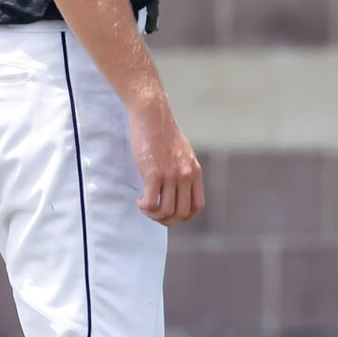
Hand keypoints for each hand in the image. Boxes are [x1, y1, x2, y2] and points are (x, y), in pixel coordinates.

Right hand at [128, 97, 204, 225]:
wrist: (152, 116)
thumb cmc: (162, 132)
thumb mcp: (182, 153)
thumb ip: (183, 170)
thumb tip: (176, 187)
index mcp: (194, 172)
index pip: (197, 206)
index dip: (184, 216)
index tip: (171, 213)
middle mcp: (186, 176)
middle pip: (182, 213)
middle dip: (167, 220)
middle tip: (155, 213)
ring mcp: (171, 176)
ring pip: (166, 211)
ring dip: (153, 215)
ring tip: (144, 206)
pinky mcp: (154, 174)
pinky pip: (152, 203)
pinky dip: (145, 207)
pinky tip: (139, 200)